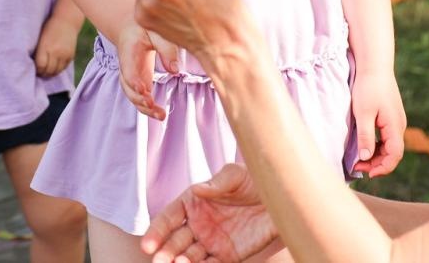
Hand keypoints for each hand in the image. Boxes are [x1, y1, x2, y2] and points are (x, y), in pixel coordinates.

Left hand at [33, 14, 78, 77]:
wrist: (66, 20)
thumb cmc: (49, 28)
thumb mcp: (41, 38)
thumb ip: (38, 51)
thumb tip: (34, 65)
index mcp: (45, 46)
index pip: (40, 66)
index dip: (37, 70)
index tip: (34, 69)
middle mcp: (56, 52)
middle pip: (48, 70)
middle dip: (43, 73)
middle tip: (39, 73)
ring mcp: (64, 54)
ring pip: (56, 71)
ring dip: (51, 74)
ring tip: (46, 72)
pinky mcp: (71, 55)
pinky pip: (63, 68)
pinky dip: (58, 70)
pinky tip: (54, 68)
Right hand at [115, 20, 178, 120]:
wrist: (132, 30)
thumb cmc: (144, 30)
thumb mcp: (154, 32)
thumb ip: (165, 48)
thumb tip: (175, 70)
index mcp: (128, 53)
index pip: (128, 70)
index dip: (133, 81)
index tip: (143, 89)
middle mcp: (126, 69)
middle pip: (128, 88)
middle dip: (139, 98)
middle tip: (152, 104)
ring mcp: (132, 78)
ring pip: (134, 97)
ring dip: (145, 108)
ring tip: (161, 115)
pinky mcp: (139, 83)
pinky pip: (141, 98)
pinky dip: (149, 108)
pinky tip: (161, 114)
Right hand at [141, 163, 276, 262]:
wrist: (280, 198)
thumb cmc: (254, 181)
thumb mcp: (236, 175)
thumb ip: (217, 182)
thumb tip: (198, 189)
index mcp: (192, 203)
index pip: (168, 218)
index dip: (156, 231)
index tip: (148, 245)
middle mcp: (197, 225)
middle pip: (174, 242)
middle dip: (164, 253)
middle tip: (159, 262)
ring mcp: (211, 243)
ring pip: (189, 258)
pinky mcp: (228, 257)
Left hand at [349, 70, 406, 176]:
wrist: (375, 65)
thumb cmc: (368, 87)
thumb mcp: (363, 113)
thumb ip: (365, 137)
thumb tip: (365, 158)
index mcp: (395, 126)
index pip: (394, 156)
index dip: (382, 168)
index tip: (366, 173)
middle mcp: (399, 125)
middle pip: (393, 153)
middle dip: (377, 164)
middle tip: (357, 166)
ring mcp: (396, 120)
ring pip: (389, 146)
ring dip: (376, 155)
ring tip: (358, 159)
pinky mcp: (391, 116)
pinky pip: (386, 137)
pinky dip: (377, 145)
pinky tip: (364, 145)